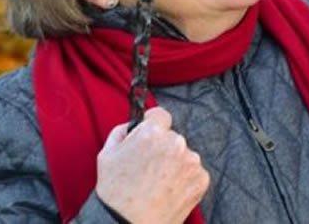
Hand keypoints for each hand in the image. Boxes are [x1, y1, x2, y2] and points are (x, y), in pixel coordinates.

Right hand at [96, 106, 209, 223]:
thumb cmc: (114, 193)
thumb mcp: (107, 154)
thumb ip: (122, 131)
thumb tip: (135, 123)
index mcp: (153, 133)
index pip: (161, 115)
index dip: (153, 125)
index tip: (150, 137)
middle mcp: (176, 142)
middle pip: (172, 137)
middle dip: (163, 148)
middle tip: (149, 169)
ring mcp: (191, 161)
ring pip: (184, 155)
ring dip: (175, 164)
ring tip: (158, 184)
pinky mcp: (201, 179)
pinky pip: (194, 172)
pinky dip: (185, 180)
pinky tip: (169, 191)